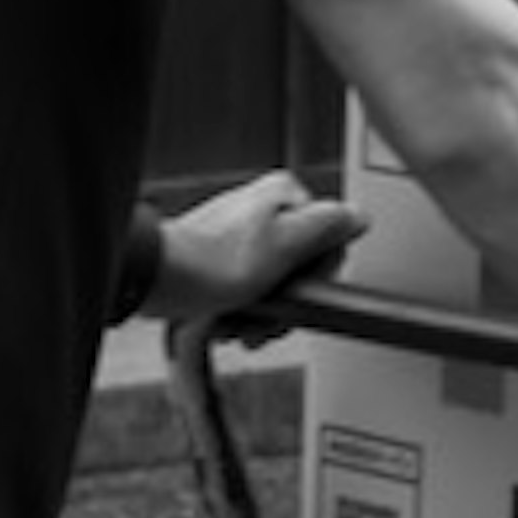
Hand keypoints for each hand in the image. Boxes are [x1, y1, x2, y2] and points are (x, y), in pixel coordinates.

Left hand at [149, 177, 368, 326]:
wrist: (158, 280)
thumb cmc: (213, 262)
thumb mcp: (288, 243)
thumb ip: (329, 226)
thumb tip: (359, 217)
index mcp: (283, 196)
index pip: (330, 239)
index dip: (319, 277)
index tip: (300, 294)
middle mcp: (262, 209)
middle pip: (301, 265)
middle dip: (286, 302)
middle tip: (269, 316)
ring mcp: (240, 235)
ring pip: (275, 282)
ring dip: (262, 312)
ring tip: (242, 322)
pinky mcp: (219, 258)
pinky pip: (246, 289)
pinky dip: (240, 309)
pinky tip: (228, 319)